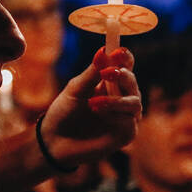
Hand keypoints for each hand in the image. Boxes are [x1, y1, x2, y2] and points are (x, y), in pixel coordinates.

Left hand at [39, 47, 140, 167]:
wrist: (55, 140)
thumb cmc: (65, 111)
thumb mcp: (75, 89)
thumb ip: (91, 73)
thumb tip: (104, 50)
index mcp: (110, 82)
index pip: (125, 65)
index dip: (125, 57)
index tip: (118, 51)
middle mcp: (122, 97)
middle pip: (132, 81)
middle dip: (123, 75)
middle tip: (107, 73)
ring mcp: (126, 116)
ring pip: (135, 102)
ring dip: (116, 100)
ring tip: (93, 103)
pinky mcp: (126, 133)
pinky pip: (130, 121)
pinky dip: (115, 116)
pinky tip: (99, 115)